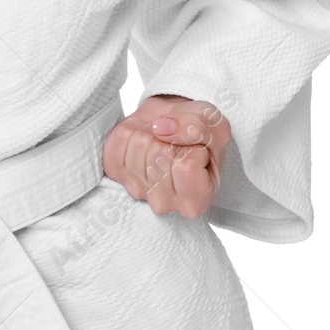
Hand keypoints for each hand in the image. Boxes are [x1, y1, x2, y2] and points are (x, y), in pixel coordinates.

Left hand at [102, 94, 230, 219]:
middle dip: (169, 135)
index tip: (196, 149)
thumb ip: (196, 127)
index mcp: (196, 201)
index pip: (185, 166)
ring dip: (150, 129)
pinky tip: (145, 136)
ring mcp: (136, 189)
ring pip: (138, 141)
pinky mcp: (115, 171)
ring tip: (162, 138)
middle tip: (176, 141)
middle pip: (159, 152)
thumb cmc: (199, 136)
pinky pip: (119, 137)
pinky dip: (132, 126)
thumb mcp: (215, 126)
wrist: (174, 127)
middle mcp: (164, 203)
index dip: (192, 145)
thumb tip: (162, 128)